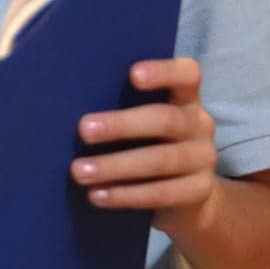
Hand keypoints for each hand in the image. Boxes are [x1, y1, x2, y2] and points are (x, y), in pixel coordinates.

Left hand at [71, 58, 219, 233]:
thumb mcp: (143, 121)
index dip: (163, 72)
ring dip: (116, 166)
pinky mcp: (198, 191)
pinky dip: (126, 195)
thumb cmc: (150, 142)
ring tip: (79, 171)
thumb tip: (66, 102)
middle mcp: (199, 124)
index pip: (187, 74)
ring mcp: (203, 159)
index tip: (133, 75)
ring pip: (161, 160)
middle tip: (83, 129)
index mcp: (185, 97)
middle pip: (165, 120)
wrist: (188, 196)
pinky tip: (97, 195)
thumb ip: (121, 106)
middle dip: (122, 125)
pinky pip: (162, 193)